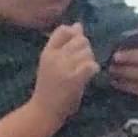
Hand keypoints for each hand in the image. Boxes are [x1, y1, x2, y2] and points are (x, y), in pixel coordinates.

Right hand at [29, 20, 98, 135]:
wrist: (43, 112)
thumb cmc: (48, 88)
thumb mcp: (51, 63)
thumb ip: (64, 45)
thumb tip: (78, 25)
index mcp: (47, 52)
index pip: (63, 30)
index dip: (74, 34)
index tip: (74, 48)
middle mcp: (55, 57)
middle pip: (80, 40)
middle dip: (86, 49)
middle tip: (82, 62)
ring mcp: (64, 68)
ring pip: (87, 52)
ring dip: (90, 60)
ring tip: (85, 70)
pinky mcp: (74, 80)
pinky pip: (91, 65)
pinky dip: (94, 69)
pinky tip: (90, 75)